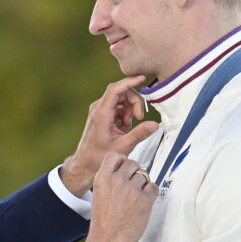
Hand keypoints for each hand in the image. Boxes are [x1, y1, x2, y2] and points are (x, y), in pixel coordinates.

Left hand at [60, 76, 158, 196]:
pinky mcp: (102, 114)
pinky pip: (118, 107)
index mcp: (102, 113)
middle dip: (134, 103)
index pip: (115, 89)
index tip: (142, 78)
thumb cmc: (99, 156)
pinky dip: (124, 115)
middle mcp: (98, 108)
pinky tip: (123, 128)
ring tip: (128, 127)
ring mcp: (99, 110)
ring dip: (130, 110)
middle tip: (140, 118)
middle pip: (122, 92)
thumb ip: (139, 134)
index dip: (129, 82)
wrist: (85, 163)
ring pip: (121, 100)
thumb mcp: (123, 146)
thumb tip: (154, 124)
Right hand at [86, 153, 157, 241]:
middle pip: (132, 163)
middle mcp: (117, 180)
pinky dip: (151, 193)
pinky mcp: (145, 199)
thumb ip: (109, 180)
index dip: (122, 160)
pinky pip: (153, 187)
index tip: (124, 167)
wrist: (107, 240)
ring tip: (136, 197)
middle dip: (134, 172)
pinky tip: (144, 201)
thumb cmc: (103, 221)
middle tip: (133, 183)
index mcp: (102, 178)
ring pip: (144, 175)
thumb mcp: (98, 194)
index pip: (115, 155)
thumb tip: (123, 171)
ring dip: (142, 184)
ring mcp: (132, 189)